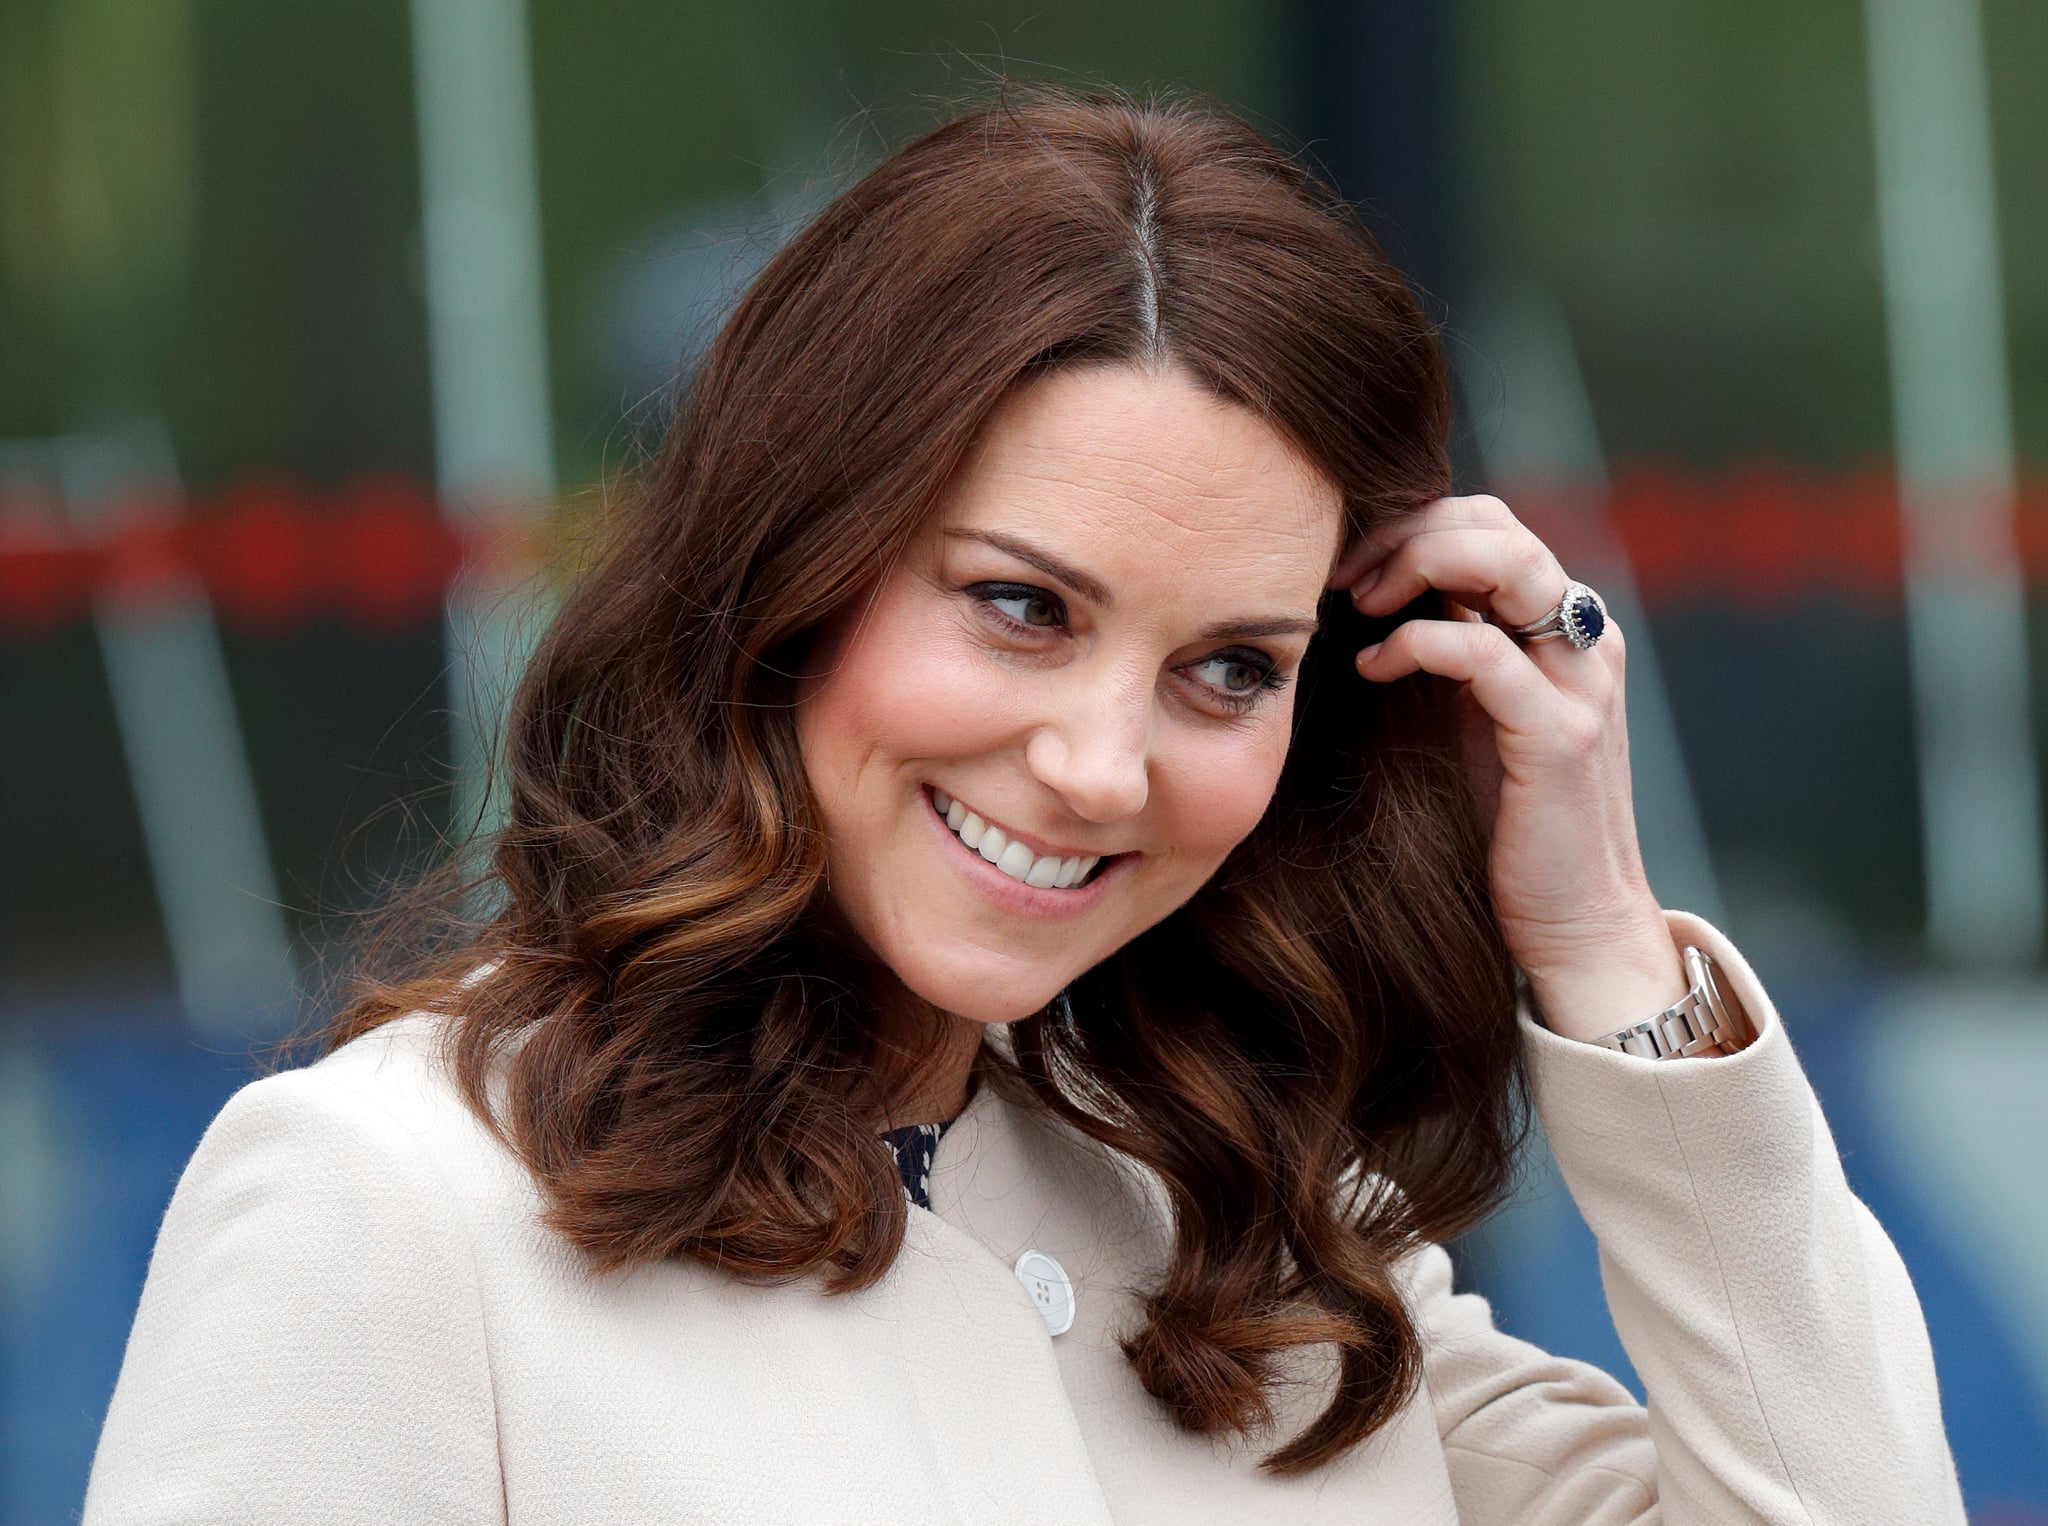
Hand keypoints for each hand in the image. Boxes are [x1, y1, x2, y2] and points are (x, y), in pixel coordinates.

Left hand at [1328, 494, 1686, 1040]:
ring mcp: (1580, 684)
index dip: (1412, 522)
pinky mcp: (1560, 737)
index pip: (1491, 522)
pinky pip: (1485, 651)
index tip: (1345, 560)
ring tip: (1357, 603)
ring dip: (1416, 564)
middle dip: (1406, 532)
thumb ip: (1446, 649)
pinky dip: (1419, 641)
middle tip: (1341, 575)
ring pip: (1507, 562)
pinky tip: (1374, 665)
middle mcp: (1583, 641)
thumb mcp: (1471, 716)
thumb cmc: (1505, 824)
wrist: (1575, 924)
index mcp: (1562, 628)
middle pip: (1498, 524)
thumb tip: (1368, 591)